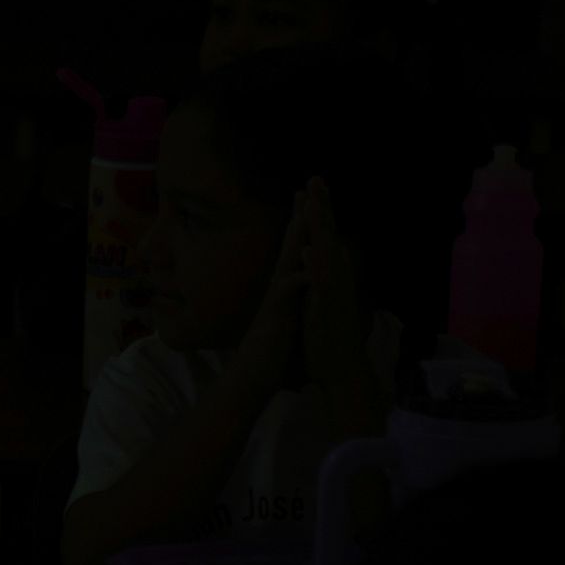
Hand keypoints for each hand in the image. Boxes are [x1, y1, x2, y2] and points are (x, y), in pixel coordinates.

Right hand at [237, 187, 319, 385]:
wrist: (256, 374)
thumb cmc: (271, 348)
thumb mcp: (285, 316)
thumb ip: (288, 297)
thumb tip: (293, 285)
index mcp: (285, 286)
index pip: (294, 249)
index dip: (301, 225)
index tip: (308, 201)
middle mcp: (280, 286)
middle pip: (290, 245)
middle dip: (298, 218)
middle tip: (304, 190)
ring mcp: (277, 298)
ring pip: (288, 261)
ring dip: (297, 237)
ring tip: (306, 213)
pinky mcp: (278, 314)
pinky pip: (288, 290)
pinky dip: (299, 276)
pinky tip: (309, 263)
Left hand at [290, 178, 368, 388]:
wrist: (340, 368)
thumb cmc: (330, 334)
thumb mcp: (325, 298)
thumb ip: (329, 275)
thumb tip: (337, 254)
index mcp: (331, 274)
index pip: (325, 236)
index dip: (320, 212)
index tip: (312, 186)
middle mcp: (335, 279)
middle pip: (329, 236)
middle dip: (322, 207)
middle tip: (316, 178)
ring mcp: (332, 292)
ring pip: (327, 253)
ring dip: (321, 228)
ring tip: (314, 203)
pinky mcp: (326, 308)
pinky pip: (322, 283)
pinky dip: (317, 265)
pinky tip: (310, 249)